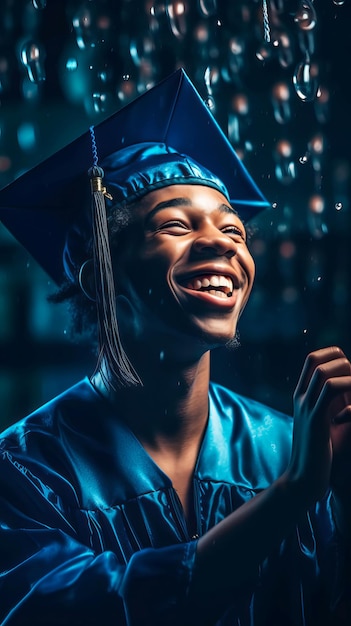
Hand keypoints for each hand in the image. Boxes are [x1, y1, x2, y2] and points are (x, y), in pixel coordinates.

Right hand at [286, 346, 350, 508]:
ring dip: (346, 373)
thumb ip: (332, 407)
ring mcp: (306, 406)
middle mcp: (301, 397)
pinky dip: (348, 387)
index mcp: (301, 397)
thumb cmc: (318, 455)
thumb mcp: (324, 424)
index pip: (312, 359)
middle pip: (316, 359)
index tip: (350, 371)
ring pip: (323, 371)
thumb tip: (347, 394)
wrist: (304, 479)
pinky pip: (331, 389)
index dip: (332, 356)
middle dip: (341, 361)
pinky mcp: (316, 418)